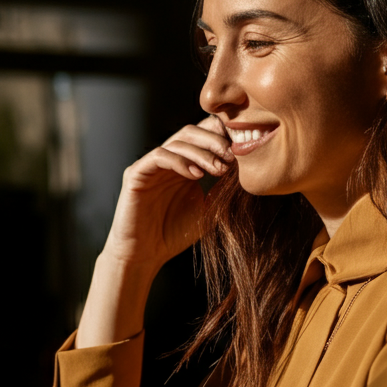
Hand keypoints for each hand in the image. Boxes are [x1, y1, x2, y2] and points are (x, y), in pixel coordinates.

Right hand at [75, 116, 232, 347]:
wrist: (145, 255)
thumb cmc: (175, 234)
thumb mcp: (209, 207)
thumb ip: (223, 187)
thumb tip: (249, 168)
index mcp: (185, 165)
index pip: (204, 135)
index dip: (224, 137)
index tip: (243, 152)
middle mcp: (167, 160)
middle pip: (192, 131)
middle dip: (215, 141)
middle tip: (232, 158)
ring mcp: (151, 165)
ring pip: (178, 141)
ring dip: (202, 152)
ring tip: (218, 170)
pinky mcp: (136, 173)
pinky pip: (159, 155)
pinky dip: (180, 161)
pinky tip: (196, 175)